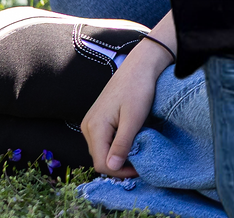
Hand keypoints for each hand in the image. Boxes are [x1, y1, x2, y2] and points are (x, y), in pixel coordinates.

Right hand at [82, 37, 168, 176]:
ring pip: (101, 150)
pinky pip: (103, 140)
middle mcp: (88, 127)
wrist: (139, 65)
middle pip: (99, 158)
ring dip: (117, 155)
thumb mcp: (134, 117)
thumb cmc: (139, 88)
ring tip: (138, 154)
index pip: (101, 163)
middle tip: (141, 164)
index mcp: (95, 127)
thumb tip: (111, 167)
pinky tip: (131, 142)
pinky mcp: (98, 119)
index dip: (120, 171)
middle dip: (119, 165)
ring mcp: (91, 122)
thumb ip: (122, 142)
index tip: (141, 169)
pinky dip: (115, 146)